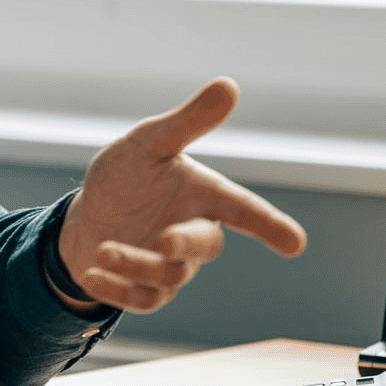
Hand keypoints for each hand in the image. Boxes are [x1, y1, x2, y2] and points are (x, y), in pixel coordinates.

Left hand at [57, 77, 305, 314]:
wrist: (90, 213)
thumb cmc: (127, 175)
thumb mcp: (149, 142)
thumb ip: (187, 121)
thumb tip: (229, 85)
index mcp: (203, 196)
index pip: (244, 210)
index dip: (269, 225)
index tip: (295, 243)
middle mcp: (194, 232)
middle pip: (206, 247)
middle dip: (187, 243)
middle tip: (164, 240)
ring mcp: (172, 265)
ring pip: (169, 276)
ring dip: (137, 265)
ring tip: (105, 250)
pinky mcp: (146, 290)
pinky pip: (141, 301)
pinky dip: (117, 291)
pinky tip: (93, 274)